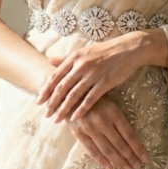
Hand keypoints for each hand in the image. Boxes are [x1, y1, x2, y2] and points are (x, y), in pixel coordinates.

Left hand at [38, 29, 167, 122]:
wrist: (129, 49)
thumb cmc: (105, 51)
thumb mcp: (84, 51)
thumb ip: (66, 58)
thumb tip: (49, 60)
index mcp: (74, 57)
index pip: (55, 76)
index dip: (46, 90)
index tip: (39, 101)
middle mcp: (81, 66)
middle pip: (62, 88)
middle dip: (52, 103)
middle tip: (45, 115)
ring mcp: (93, 74)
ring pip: (74, 95)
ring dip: (63, 109)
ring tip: (56, 119)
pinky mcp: (105, 83)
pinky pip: (90, 99)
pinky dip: (81, 109)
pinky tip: (74, 118)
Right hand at [66, 96, 148, 168]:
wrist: (70, 95)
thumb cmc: (95, 99)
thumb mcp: (110, 105)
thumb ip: (119, 121)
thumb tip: (132, 141)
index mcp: (114, 112)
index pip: (129, 135)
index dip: (138, 148)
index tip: (145, 158)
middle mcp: (102, 122)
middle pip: (120, 145)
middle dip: (131, 158)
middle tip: (137, 167)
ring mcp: (90, 129)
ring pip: (108, 150)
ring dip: (119, 162)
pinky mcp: (78, 134)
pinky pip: (93, 151)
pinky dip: (103, 161)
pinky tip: (111, 168)